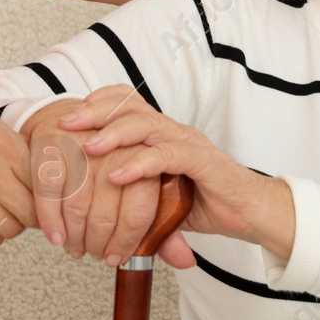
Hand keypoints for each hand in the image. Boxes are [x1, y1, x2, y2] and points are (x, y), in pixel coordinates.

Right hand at [0, 97, 36, 248]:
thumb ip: (13, 146)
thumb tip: (36, 164)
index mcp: (8, 148)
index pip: (48, 182)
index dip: (52, 193)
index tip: (51, 198)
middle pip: (35, 211)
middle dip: (37, 215)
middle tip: (32, 212)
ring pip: (12, 229)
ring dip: (14, 226)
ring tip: (7, 217)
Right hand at [22, 100, 161, 265]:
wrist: (75, 121)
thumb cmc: (116, 161)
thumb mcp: (148, 187)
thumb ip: (166, 224)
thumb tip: (185, 259)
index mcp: (152, 152)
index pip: (141, 206)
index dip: (128, 238)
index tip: (118, 255)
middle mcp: (119, 145)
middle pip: (107, 209)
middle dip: (99, 240)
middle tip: (98, 255)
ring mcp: (85, 141)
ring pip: (78, 202)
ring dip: (75, 234)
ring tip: (77, 248)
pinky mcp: (54, 141)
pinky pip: (49, 188)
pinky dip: (50, 218)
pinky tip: (55, 235)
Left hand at [57, 85, 295, 269]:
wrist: (253, 213)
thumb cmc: (209, 203)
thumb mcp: (160, 200)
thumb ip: (132, 198)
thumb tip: (94, 216)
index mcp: (163, 134)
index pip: (128, 102)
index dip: (98, 103)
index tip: (70, 117)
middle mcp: (174, 132)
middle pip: (131, 106)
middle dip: (95, 112)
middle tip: (66, 124)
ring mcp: (189, 144)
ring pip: (147, 125)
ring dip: (113, 133)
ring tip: (88, 147)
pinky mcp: (203, 163)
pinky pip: (168, 156)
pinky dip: (140, 164)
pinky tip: (118, 175)